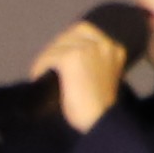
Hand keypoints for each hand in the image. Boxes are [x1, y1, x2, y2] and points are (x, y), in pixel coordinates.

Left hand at [34, 18, 132, 134]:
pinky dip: (40, 66)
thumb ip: (94, 63)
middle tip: (47, 65)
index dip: (69, 40)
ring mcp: (88, 49)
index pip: (85, 30)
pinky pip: (48, 57)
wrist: (100, 122)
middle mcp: (104, 44)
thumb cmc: (102, 109)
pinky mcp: (71, 57)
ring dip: (46, 58)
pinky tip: (38, 77)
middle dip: (56, 48)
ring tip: (41, 72)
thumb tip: (68, 56)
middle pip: (70, 34)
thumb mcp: (104, 78)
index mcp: (115, 49)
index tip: (59, 54)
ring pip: (57, 46)